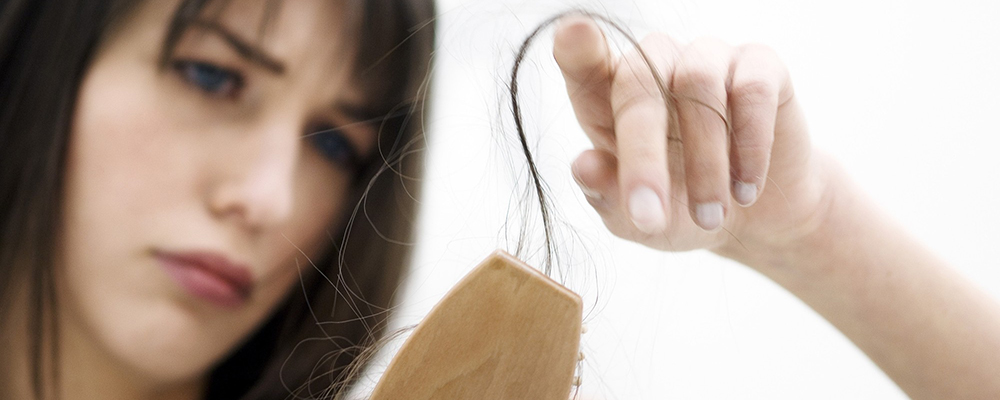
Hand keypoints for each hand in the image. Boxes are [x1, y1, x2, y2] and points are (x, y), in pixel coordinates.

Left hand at [553, 15, 831, 253]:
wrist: (754, 222)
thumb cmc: (679, 211)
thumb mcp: (637, 219)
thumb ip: (607, 194)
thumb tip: (583, 166)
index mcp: (608, 98)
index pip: (584, 62)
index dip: (578, 46)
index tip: (572, 34)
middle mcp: (655, 66)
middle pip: (638, 82)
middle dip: (642, 156)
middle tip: (650, 216)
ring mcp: (707, 59)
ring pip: (699, 83)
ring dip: (705, 162)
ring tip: (710, 217)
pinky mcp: (760, 66)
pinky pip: (752, 89)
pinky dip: (750, 146)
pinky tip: (746, 189)